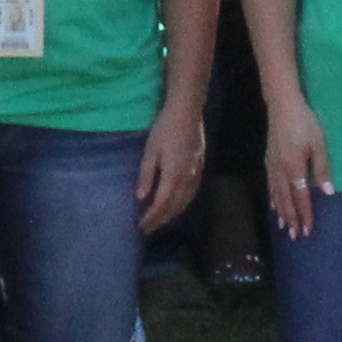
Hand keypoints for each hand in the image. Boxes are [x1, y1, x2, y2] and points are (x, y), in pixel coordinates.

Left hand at [135, 105, 207, 232]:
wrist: (187, 112)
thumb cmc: (165, 128)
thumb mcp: (150, 151)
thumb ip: (146, 175)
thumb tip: (141, 198)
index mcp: (174, 175)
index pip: (162, 204)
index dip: (152, 217)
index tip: (141, 227)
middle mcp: (188, 179)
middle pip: (175, 207)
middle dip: (161, 220)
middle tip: (148, 229)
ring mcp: (196, 173)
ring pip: (186, 201)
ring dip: (173, 214)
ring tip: (161, 221)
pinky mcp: (200, 167)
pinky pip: (192, 193)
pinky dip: (183, 204)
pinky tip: (178, 204)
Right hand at [263, 96, 332, 240]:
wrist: (283, 105)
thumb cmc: (305, 123)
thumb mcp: (319, 144)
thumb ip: (323, 169)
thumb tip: (328, 193)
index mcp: (295, 169)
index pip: (301, 198)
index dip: (305, 215)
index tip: (307, 230)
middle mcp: (281, 172)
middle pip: (286, 200)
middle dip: (291, 218)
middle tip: (294, 236)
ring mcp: (272, 166)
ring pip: (276, 195)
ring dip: (281, 212)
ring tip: (283, 226)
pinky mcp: (269, 160)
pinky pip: (270, 185)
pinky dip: (272, 198)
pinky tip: (273, 204)